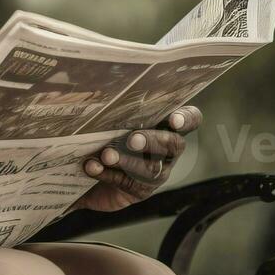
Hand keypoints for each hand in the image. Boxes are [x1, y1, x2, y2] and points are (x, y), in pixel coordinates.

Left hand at [71, 106, 200, 213]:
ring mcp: (157, 171)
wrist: (87, 170)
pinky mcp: (141, 190)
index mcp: (164, 124)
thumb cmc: (103, 132)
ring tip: (105, 155)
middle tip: (132, 140)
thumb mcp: (107, 117)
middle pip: (173, 144)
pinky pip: (129, 183)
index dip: (186, 119)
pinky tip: (91, 167)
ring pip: (152, 168)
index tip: (172, 120)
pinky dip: (108, 174)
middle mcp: (166, 150)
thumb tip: (85, 84)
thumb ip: (108, 107)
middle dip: (152, 141)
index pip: (190, 119)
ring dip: (127, 161)